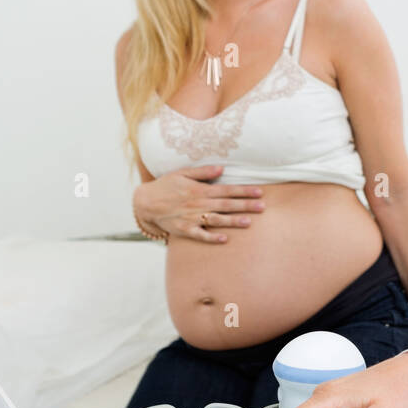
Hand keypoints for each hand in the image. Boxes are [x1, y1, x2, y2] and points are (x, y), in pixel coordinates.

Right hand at [133, 164, 264, 243]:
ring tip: (249, 222)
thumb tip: (222, 168)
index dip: (244, 191)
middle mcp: (198, 204)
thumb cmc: (166, 186)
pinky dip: (211, 237)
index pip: (227, 190)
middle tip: (262, 207)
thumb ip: (203, 171)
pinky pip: (200, 235)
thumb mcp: (183, 173)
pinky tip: (225, 239)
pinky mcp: (184, 229)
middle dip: (245, 205)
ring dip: (233, 221)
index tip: (260, 192)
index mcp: (200, 189)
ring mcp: (191, 218)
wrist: (145, 202)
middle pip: (226, 205)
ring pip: (216, 220)